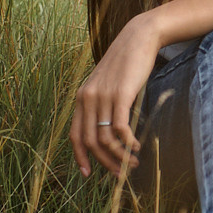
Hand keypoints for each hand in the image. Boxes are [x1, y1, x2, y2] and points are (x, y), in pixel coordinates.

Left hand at [70, 15, 162, 175]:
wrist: (138, 38)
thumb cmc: (126, 63)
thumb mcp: (107, 84)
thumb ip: (102, 104)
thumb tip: (108, 132)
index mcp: (81, 98)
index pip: (75, 135)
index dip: (80, 157)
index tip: (88, 174)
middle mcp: (88, 98)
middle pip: (90, 141)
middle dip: (104, 162)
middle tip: (119, 174)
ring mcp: (103, 96)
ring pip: (105, 138)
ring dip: (119, 156)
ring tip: (133, 163)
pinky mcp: (121, 95)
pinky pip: (120, 128)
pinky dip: (128, 142)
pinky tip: (137, 147)